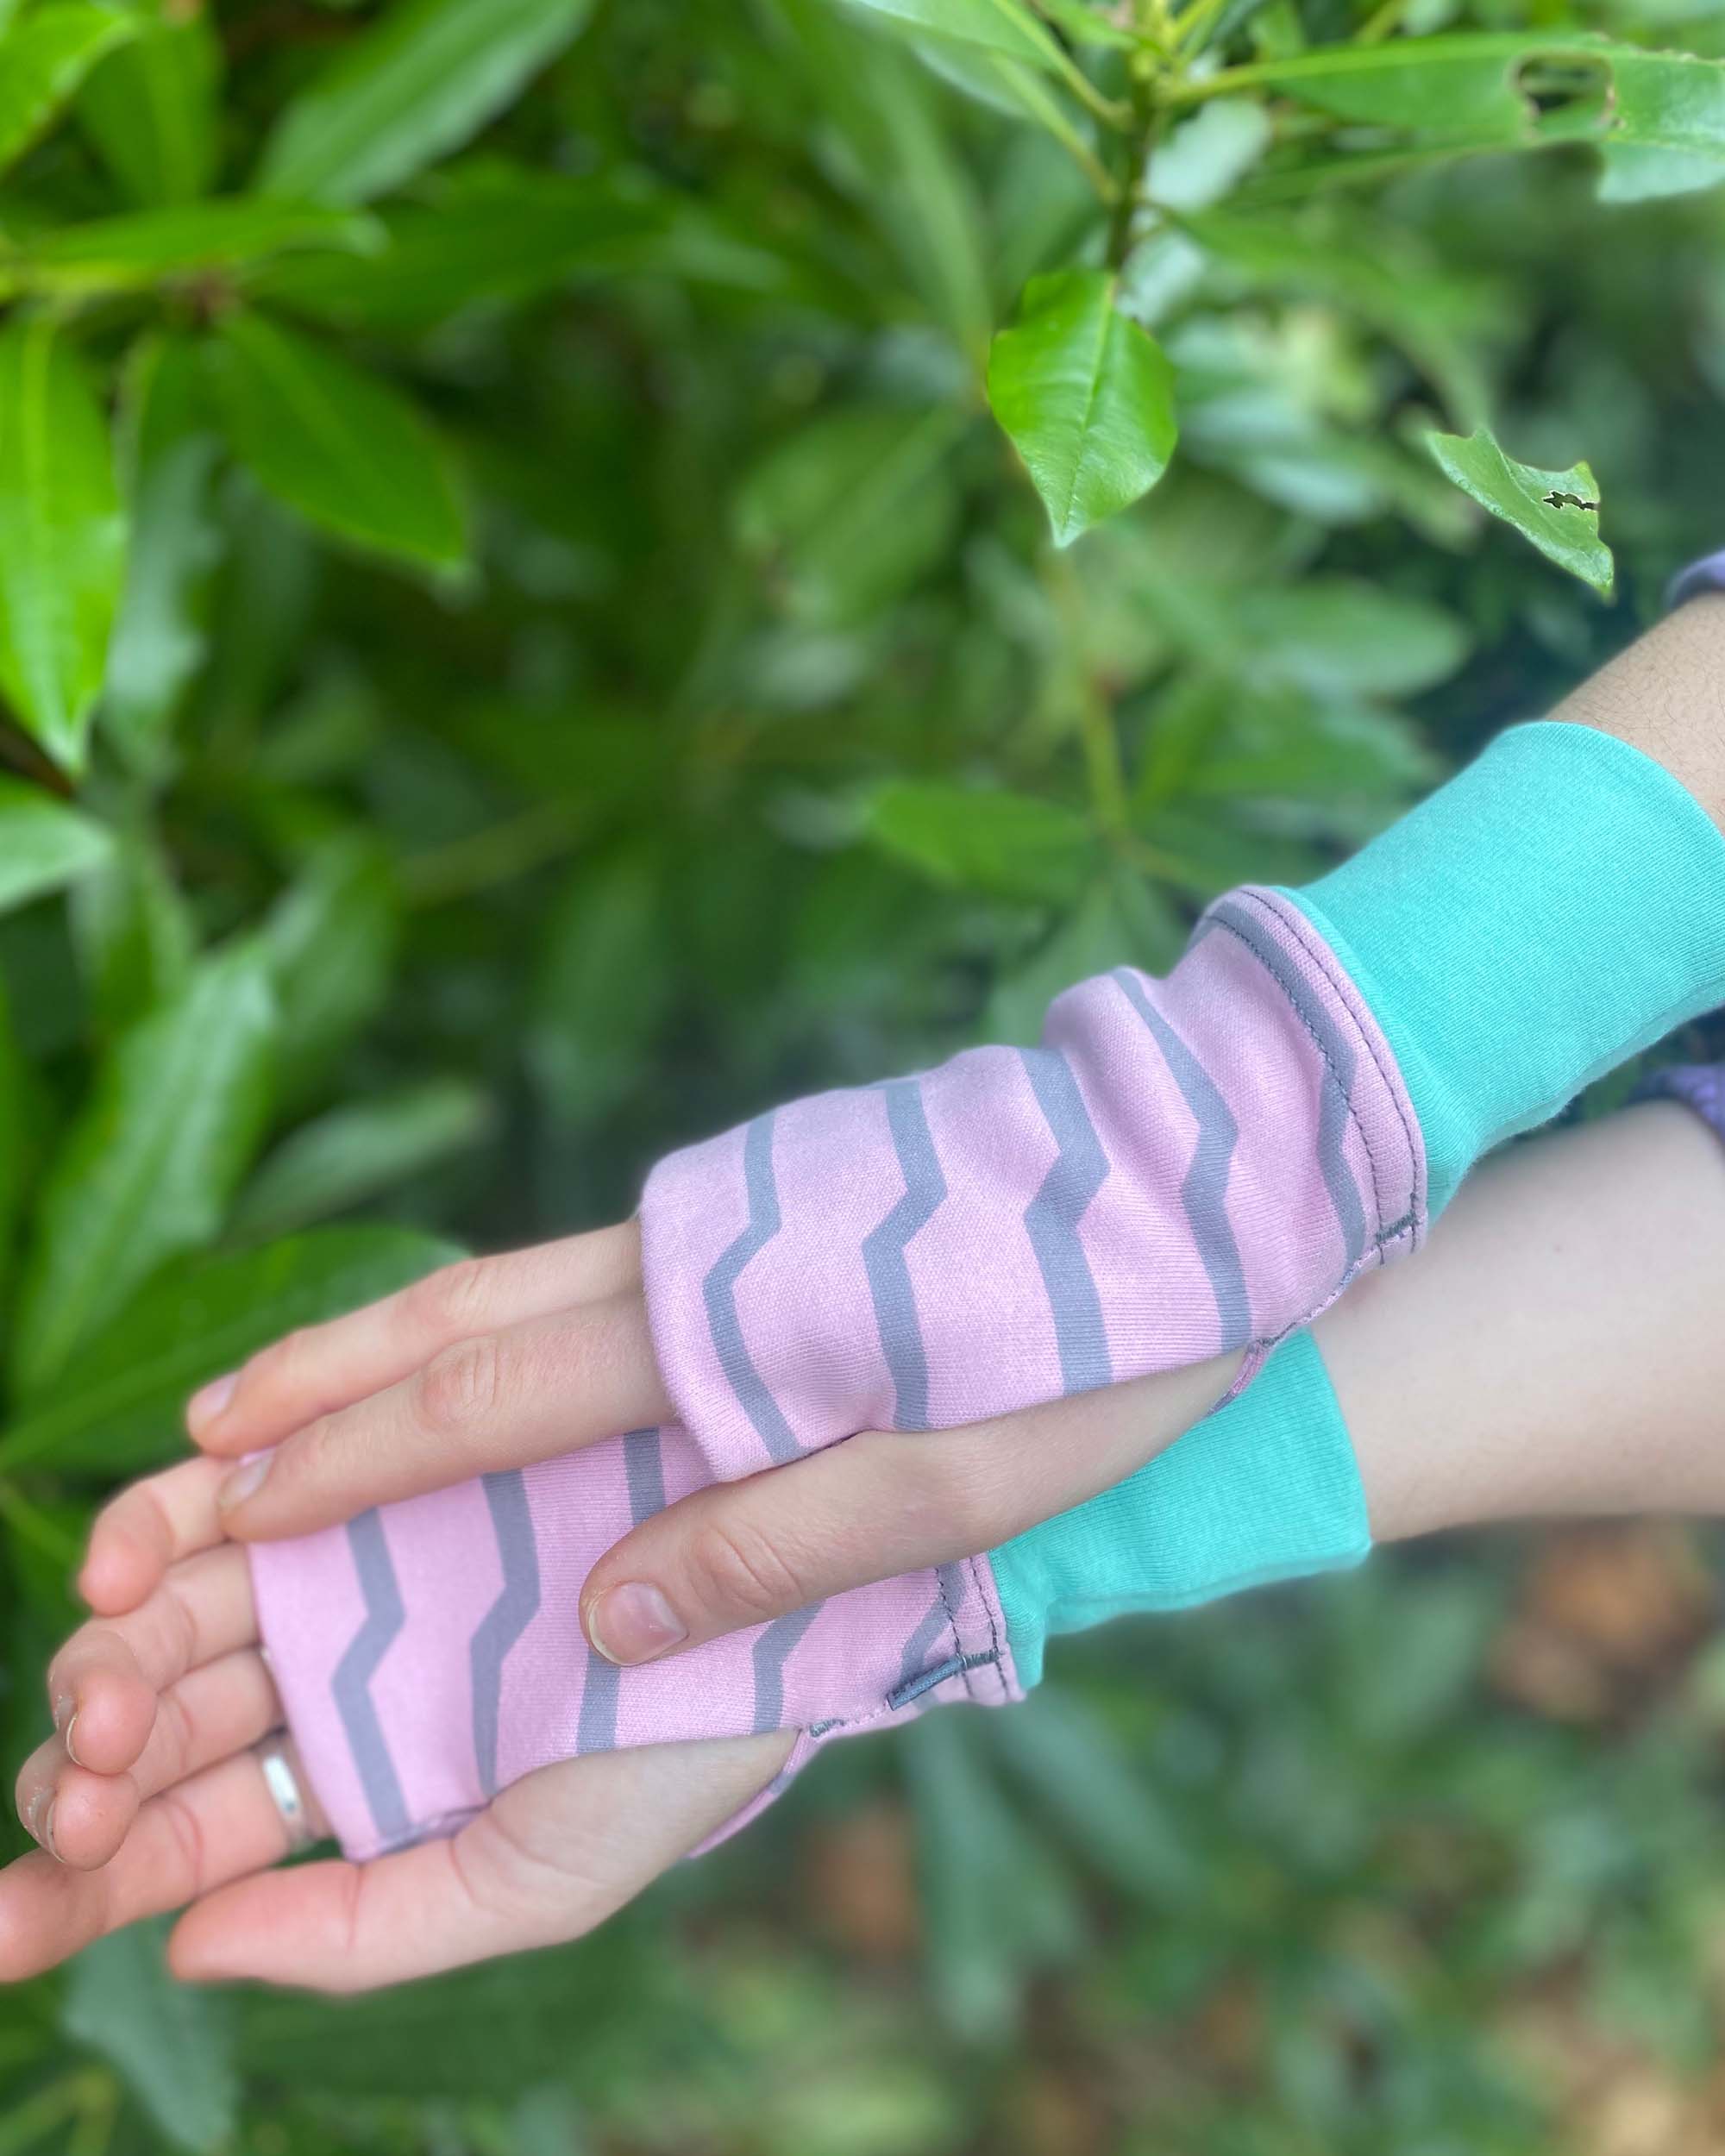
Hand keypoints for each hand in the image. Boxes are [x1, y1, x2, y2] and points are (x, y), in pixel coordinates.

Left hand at [3, 1455, 787, 1990]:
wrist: (778, 1581)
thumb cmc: (678, 1748)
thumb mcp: (536, 1880)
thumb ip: (369, 1936)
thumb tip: (187, 1949)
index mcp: (346, 1775)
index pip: (180, 1837)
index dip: (88, 1879)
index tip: (9, 1926)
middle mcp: (320, 1668)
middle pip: (153, 1721)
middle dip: (82, 1766)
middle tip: (71, 1797)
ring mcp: (332, 1562)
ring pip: (170, 1608)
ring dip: (105, 1647)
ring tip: (95, 1701)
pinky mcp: (358, 1460)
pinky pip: (227, 1487)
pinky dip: (161, 1515)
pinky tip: (129, 1562)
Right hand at [183, 1218, 1240, 1669]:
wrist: (1210, 1163)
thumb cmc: (1106, 1336)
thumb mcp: (965, 1475)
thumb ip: (778, 1537)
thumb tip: (600, 1619)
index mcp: (725, 1318)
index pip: (491, 1398)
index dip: (355, 1458)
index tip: (238, 1504)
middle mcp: (699, 1244)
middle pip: (469, 1317)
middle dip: (328, 1386)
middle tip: (199, 1444)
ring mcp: (734, 1210)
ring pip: (520, 1278)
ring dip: (397, 1340)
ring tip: (293, 1391)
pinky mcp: (776, 1202)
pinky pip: (592, 1267)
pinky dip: (498, 1314)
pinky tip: (484, 1352)